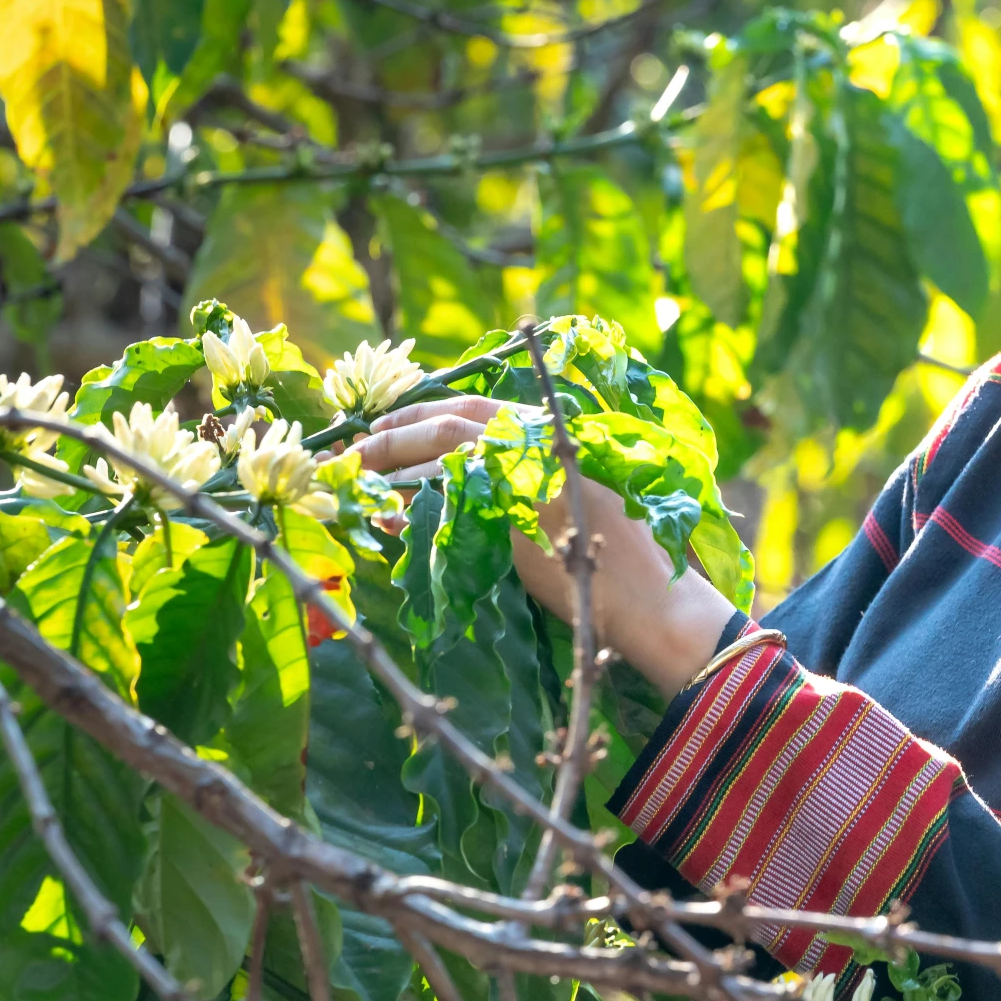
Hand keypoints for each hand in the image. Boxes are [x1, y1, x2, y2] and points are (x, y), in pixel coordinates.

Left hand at [353, 396, 735, 696]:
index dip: (418, 410)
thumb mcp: (574, 489)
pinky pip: (439, 515)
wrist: (647, 595)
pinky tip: (385, 522)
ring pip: (434, 469)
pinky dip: (405, 516)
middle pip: (442, 430)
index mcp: (548, 432)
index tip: (382, 422)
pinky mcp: (507, 527)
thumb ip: (521, 470)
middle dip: (388, 439)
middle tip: (353, 451)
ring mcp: (519, 485)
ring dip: (389, 476)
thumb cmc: (620, 546)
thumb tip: (455, 468)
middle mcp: (533, 450)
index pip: (470, 405)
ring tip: (359, 485)